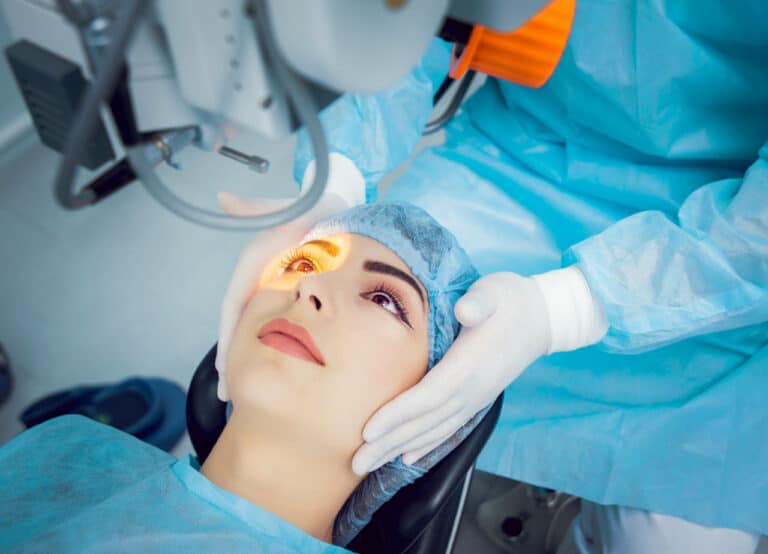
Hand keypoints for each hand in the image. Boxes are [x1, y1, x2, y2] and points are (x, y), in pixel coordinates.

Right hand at [215, 153, 365, 400]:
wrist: (339, 206)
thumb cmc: (316, 206)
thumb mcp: (291, 208)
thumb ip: (260, 208)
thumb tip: (223, 199)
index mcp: (257, 262)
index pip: (236, 304)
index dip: (230, 337)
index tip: (224, 369)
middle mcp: (261, 277)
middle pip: (241, 325)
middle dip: (234, 360)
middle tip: (229, 396)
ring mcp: (273, 287)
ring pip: (256, 330)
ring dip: (247, 360)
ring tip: (239, 395)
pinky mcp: (290, 294)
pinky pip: (277, 326)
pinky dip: (272, 350)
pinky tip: (275, 372)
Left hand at [351, 267, 607, 474]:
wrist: (542, 317)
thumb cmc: (510, 300)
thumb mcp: (494, 292)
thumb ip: (479, 301)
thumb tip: (466, 309)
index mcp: (470, 365)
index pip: (428, 396)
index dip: (397, 415)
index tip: (368, 430)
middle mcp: (473, 390)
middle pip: (425, 422)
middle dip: (388, 443)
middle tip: (356, 462)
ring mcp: (475, 398)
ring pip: (433, 430)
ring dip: (399, 449)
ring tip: (370, 464)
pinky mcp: (476, 399)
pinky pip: (448, 428)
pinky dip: (425, 444)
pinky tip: (407, 457)